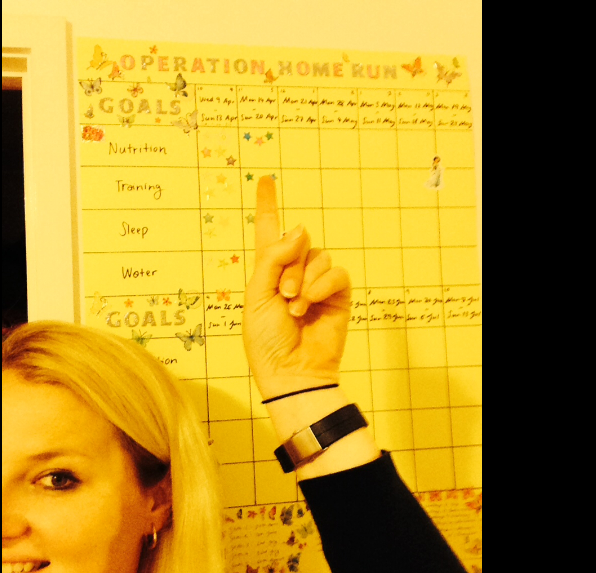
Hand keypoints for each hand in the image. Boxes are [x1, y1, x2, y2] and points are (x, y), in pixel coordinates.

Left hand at [244, 176, 351, 398]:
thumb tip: (300, 230)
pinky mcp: (339, 295)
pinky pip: (337, 272)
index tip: (266, 179)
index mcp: (268, 271)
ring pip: (318, 256)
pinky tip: (310, 304)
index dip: (268, 205)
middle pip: (298, 241)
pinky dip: (323, 285)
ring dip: (304, 279)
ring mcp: (318, 283)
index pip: (269, 232)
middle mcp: (294, 272)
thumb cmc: (267, 340)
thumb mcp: (257, 295)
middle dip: (288, 266)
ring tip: (295, 307)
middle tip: (283, 295)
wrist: (292, 371)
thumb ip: (273, 258)